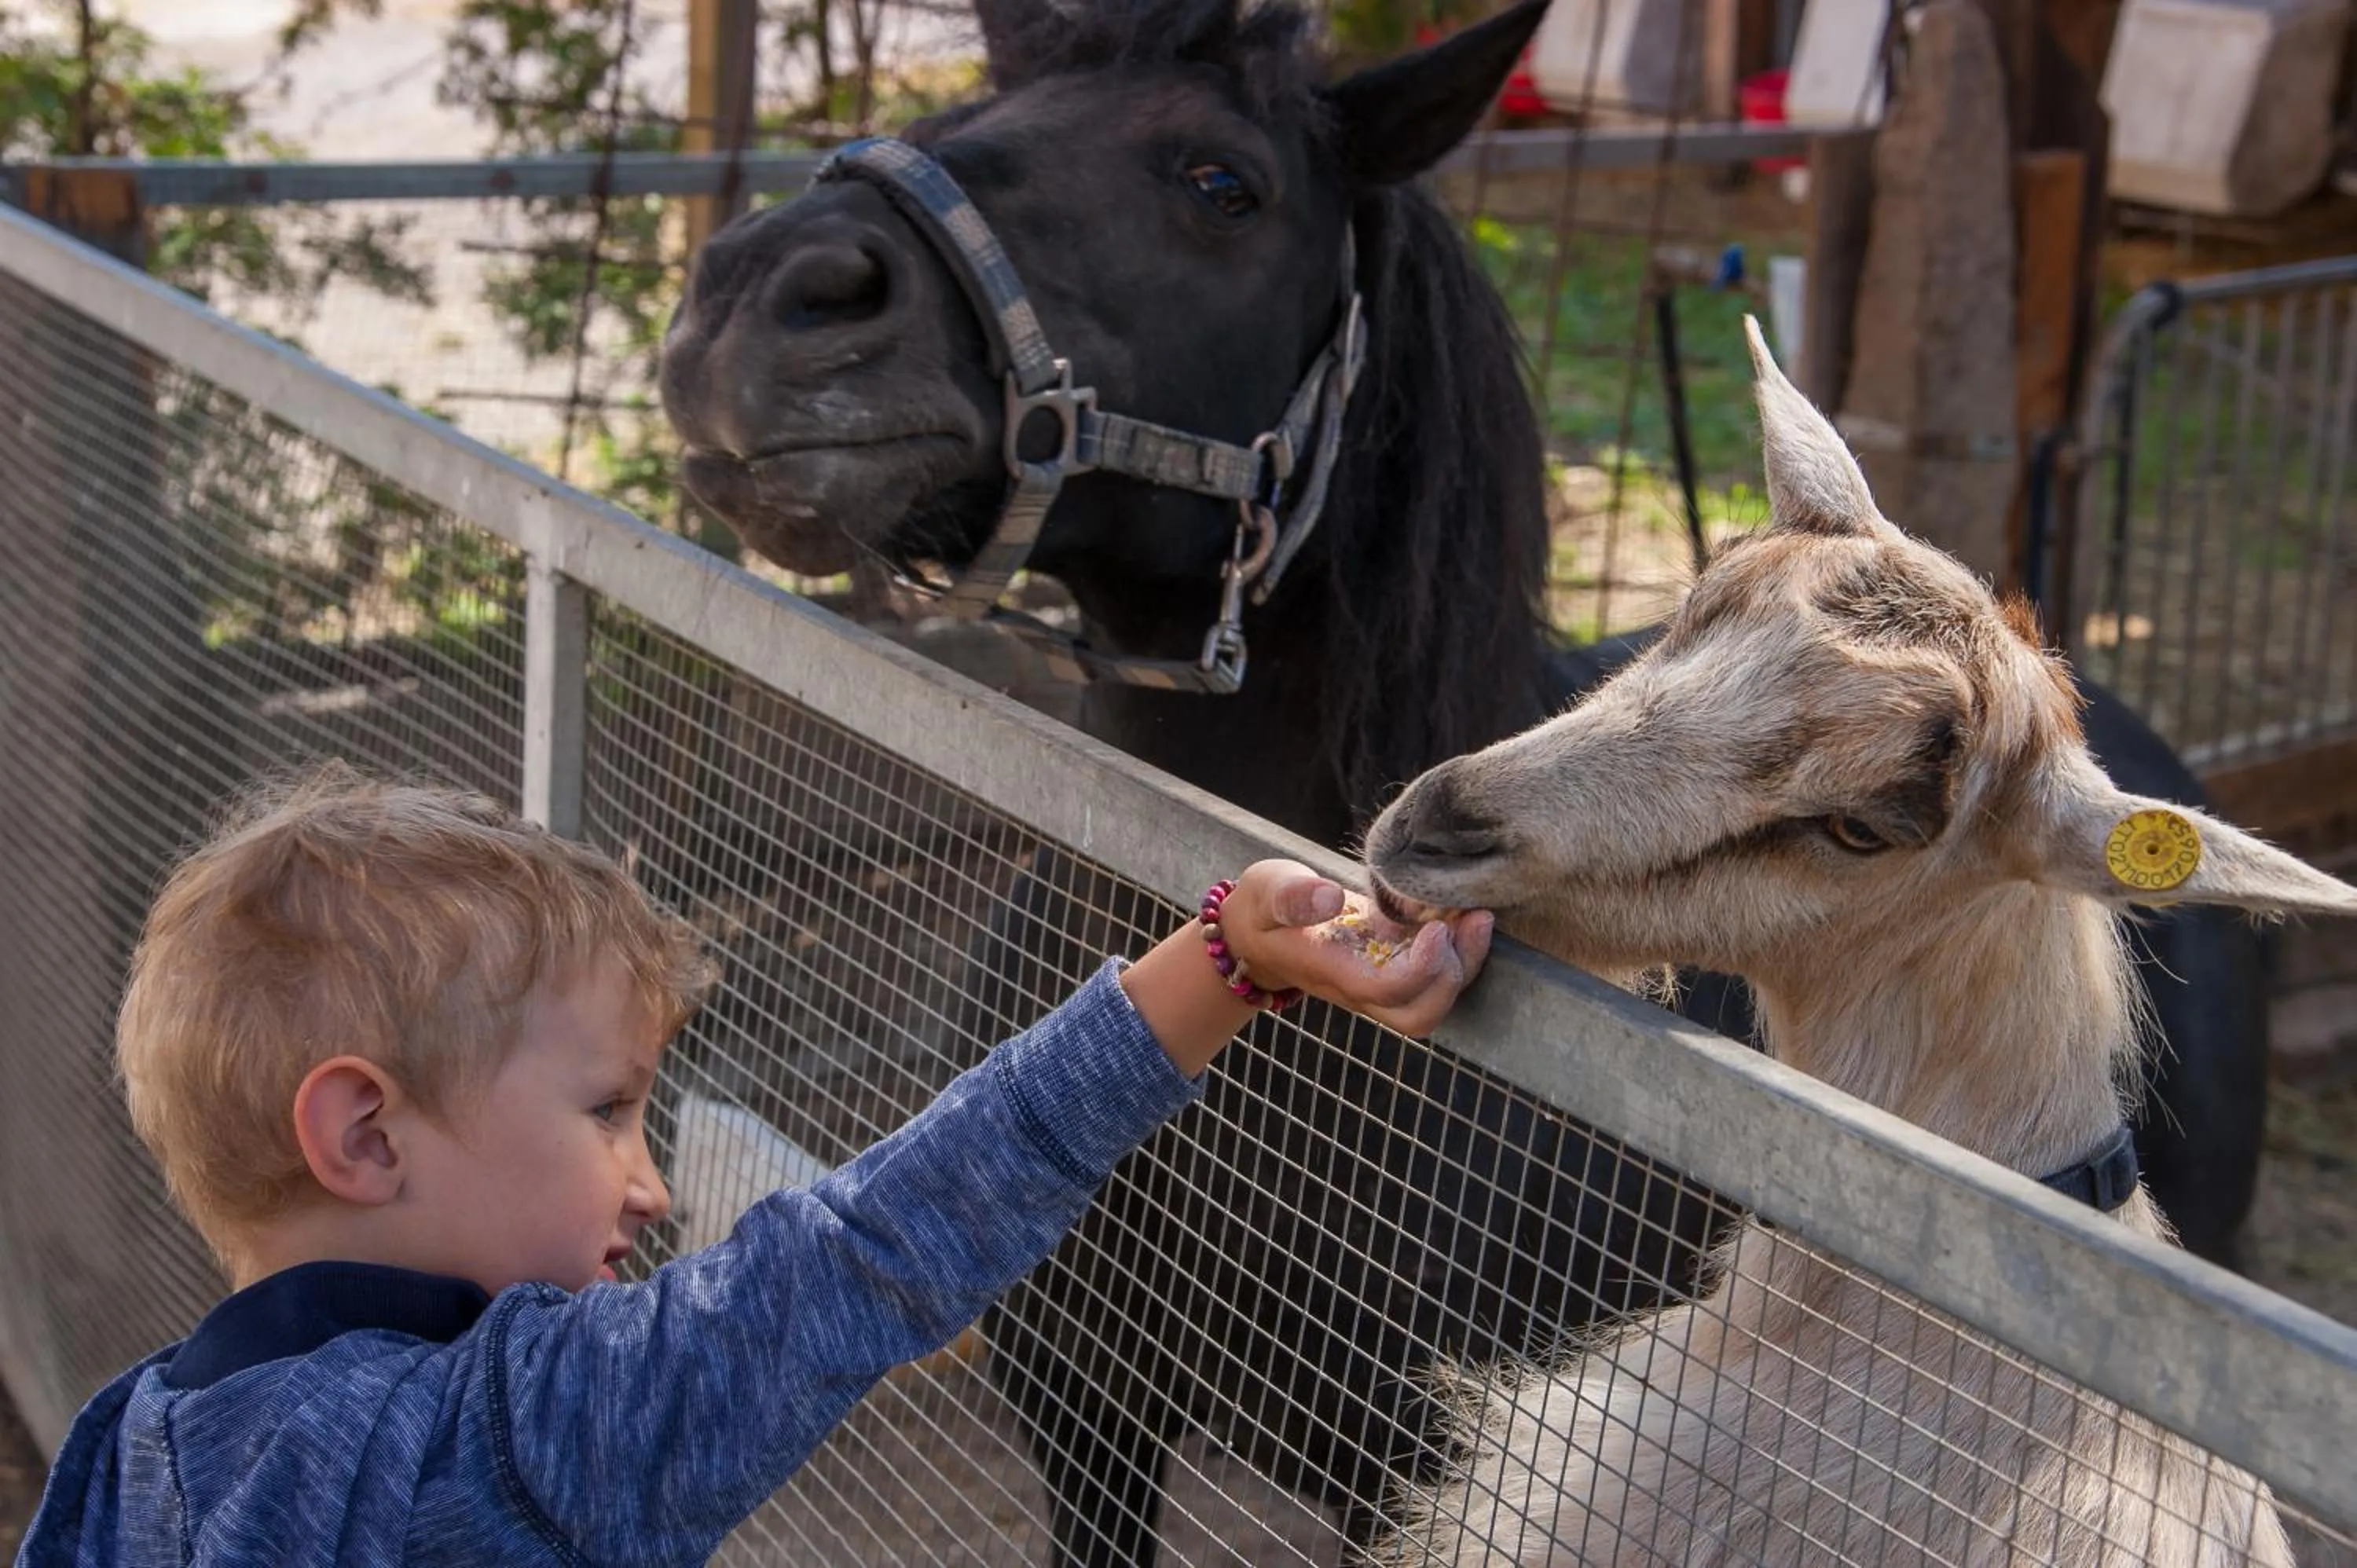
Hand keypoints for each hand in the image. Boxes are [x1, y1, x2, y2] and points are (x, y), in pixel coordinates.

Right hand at [1221, 859, 1494, 1037]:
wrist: (1253, 933)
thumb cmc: (1259, 910)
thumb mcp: (1265, 893)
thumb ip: (1291, 897)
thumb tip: (1330, 898)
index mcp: (1332, 972)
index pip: (1390, 990)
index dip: (1423, 967)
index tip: (1435, 927)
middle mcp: (1361, 987)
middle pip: (1419, 1015)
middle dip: (1456, 976)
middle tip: (1472, 922)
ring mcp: (1379, 979)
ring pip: (1433, 1000)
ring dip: (1465, 964)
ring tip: (1476, 916)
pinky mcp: (1391, 963)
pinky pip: (1434, 974)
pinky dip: (1457, 949)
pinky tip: (1459, 911)